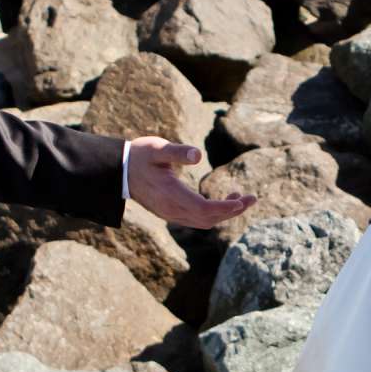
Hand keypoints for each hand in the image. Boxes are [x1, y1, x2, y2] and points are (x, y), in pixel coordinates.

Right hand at [126, 136, 256, 228]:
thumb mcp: (158, 149)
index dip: (225, 207)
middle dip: (232, 211)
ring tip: (241, 199)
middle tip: (252, 198)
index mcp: (171, 196)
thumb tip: (198, 155)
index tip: (243, 201)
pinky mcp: (171, 213)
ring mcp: (171, 214)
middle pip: (209, 219)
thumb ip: (177, 152)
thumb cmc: (140, 156)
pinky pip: (197, 220)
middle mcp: (172, 210)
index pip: (204, 209)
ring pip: (204, 222)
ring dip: (224, 214)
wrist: (118, 171)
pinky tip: (222, 201)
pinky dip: (213, 214)